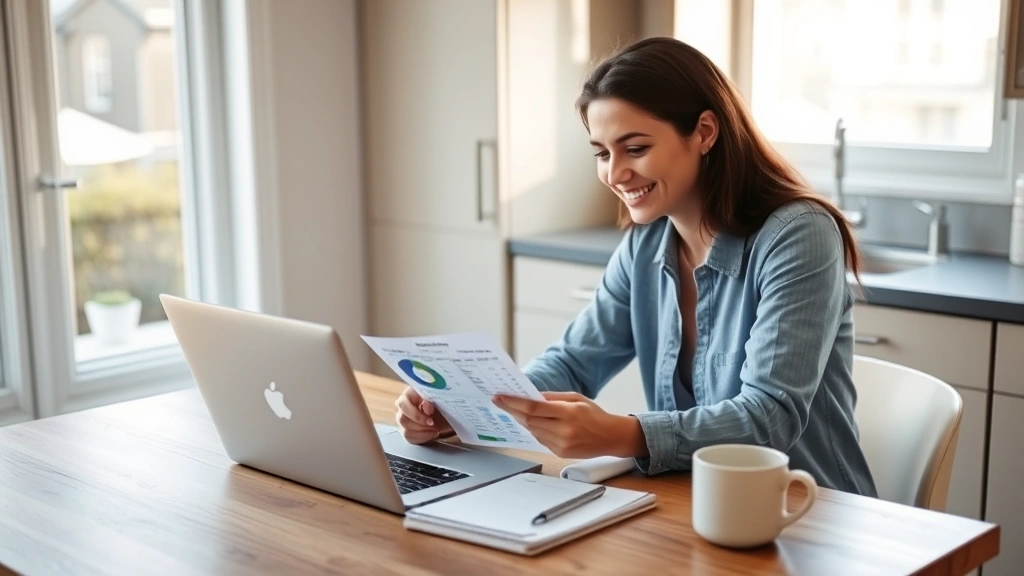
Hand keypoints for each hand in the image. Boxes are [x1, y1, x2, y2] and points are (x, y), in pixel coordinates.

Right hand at [394, 387, 452, 443]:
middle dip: (420, 425)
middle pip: (402, 420)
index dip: (415, 414)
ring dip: (423, 433)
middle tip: (434, 425)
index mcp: (408, 395)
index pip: (402, 404)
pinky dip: (423, 438)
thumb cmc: (441, 403)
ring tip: (436, 430)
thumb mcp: (439, 401)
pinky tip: (433, 434)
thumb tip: (426, 405)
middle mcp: (402, 408)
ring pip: (406, 431)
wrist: (446, 413)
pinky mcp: (407, 432)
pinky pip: (410, 439)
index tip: (430, 420)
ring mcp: (403, 421)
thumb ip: (431, 401)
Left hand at [493, 391, 647, 458]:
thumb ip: (552, 397)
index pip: (534, 408)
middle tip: (499, 402)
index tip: (500, 397)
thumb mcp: (576, 398)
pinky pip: (540, 439)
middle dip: (512, 410)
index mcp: (568, 413)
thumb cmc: (594, 414)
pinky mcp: (560, 453)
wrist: (610, 437)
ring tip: (513, 410)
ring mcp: (561, 444)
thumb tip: (530, 395)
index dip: (514, 402)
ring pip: (532, 430)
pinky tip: (531, 422)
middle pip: (529, 420)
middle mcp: (564, 431)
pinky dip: (533, 429)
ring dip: (521, 420)